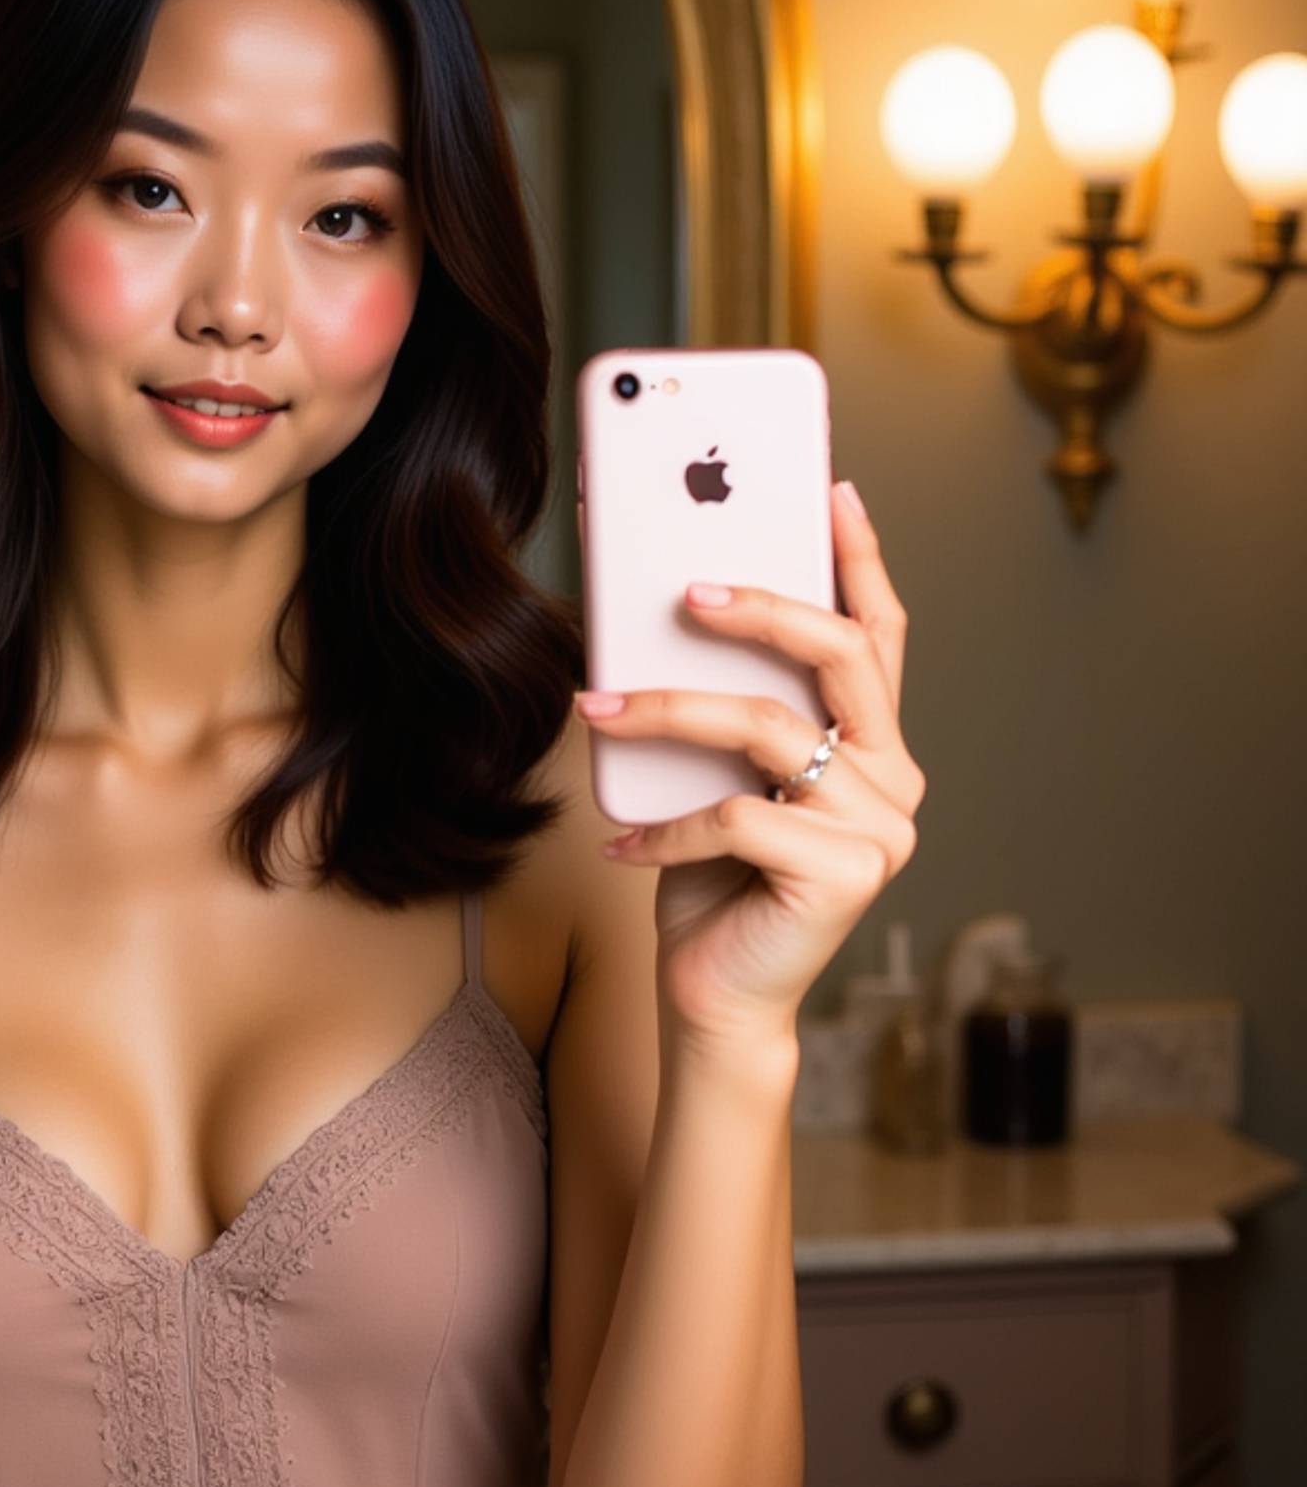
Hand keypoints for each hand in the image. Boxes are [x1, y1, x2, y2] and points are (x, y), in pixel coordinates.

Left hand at [575, 477, 923, 1063]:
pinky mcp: (845, 876)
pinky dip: (665, 829)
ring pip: (766, 730)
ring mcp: (879, 828)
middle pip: (840, 656)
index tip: (831, 488)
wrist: (714, 998)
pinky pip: (734, 817)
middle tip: (687, 587)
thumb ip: (716, 701)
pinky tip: (621, 844)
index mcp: (871, 743)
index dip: (859, 558)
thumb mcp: (708, 771)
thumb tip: (662, 603)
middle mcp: (893, 777)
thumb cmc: (710, 878)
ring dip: (668, 711)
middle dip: (762, 606)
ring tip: (594, 710)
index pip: (878, 633)